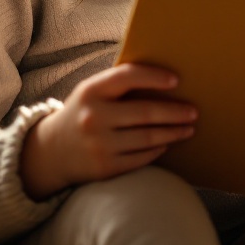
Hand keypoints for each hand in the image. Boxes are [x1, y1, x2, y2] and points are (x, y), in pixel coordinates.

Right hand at [20, 63, 196, 199]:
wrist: (51, 152)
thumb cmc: (82, 114)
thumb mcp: (90, 93)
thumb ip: (117, 85)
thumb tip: (161, 78)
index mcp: (91, 91)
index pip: (127, 77)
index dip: (153, 77)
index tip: (176, 80)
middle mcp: (94, 117)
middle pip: (145, 113)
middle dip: (175, 112)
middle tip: (193, 111)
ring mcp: (99, 144)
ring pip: (148, 138)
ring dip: (173, 133)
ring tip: (188, 128)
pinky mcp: (105, 167)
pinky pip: (141, 157)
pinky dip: (158, 150)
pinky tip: (167, 143)